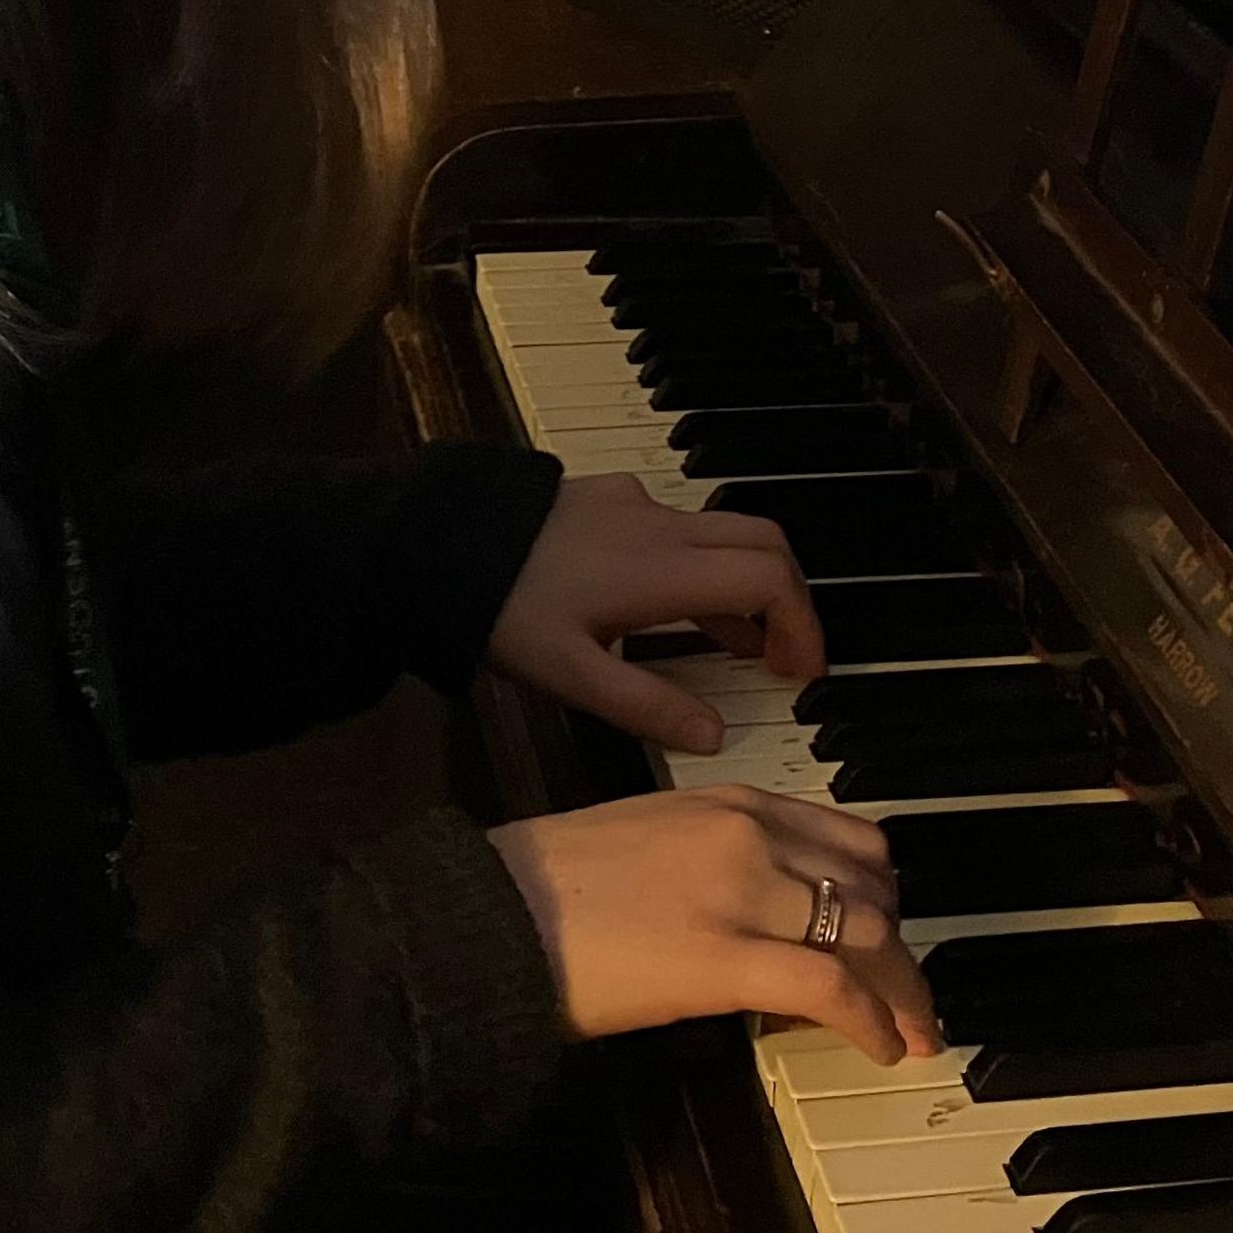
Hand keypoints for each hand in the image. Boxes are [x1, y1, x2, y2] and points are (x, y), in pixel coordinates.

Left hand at [485, 472, 819, 753]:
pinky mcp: (608, 496)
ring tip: (734, 647)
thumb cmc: (499, 610)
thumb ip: (646, 707)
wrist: (431, 539)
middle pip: (764, 542)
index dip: (801, 624)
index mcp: (663, 569)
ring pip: (723, 533)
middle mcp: (661, 526)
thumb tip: (715, 736)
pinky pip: (681, 525)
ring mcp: (635, 504)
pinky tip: (670, 604)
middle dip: (788, 598)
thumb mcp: (569, 675)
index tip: (801, 671)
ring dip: (743, 584)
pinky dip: (702, 564)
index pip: (768, 578)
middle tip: (783, 657)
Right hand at [489, 787, 942, 1062]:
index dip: (883, 892)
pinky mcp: (726, 959)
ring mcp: (743, 893)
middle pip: (872, 886)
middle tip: (911, 993)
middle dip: (902, 946)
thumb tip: (757, 913)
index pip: (848, 835)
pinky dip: (872, 1021)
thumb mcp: (648, 840)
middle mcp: (752, 834)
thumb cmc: (547, 886)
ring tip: (912, 1030)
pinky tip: (882, 1047)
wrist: (493, 912)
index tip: (888, 931)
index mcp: (731, 800)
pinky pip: (831, 989)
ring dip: (903, 990)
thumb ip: (713, 858)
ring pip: (869, 935)